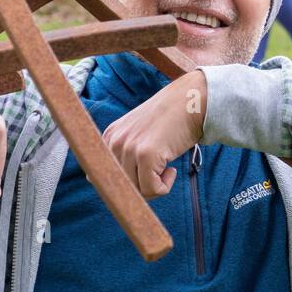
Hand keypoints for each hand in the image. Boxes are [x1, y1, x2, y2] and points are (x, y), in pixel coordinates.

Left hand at [101, 69, 206, 197]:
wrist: (191, 101)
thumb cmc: (172, 120)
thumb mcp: (141, 133)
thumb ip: (127, 153)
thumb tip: (126, 189)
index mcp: (110, 136)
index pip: (100, 176)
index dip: (124, 183)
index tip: (143, 175)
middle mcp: (114, 141)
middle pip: (121, 187)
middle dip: (142, 186)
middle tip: (159, 173)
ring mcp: (129, 147)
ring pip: (137, 190)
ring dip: (155, 186)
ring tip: (166, 168)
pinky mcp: (145, 154)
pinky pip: (152, 189)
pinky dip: (165, 186)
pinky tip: (172, 169)